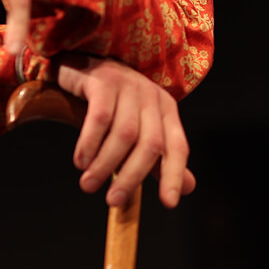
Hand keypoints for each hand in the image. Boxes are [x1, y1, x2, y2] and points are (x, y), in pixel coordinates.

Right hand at [55, 53, 194, 208]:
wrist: (82, 64)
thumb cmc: (113, 105)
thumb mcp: (138, 129)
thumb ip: (159, 158)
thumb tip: (187, 188)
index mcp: (166, 110)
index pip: (178, 147)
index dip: (175, 175)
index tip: (169, 204)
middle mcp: (152, 96)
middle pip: (150, 144)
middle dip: (132, 177)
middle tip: (112, 201)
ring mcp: (129, 85)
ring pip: (124, 134)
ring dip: (105, 164)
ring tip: (88, 184)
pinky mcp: (104, 79)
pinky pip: (100, 118)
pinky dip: (90, 143)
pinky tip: (80, 161)